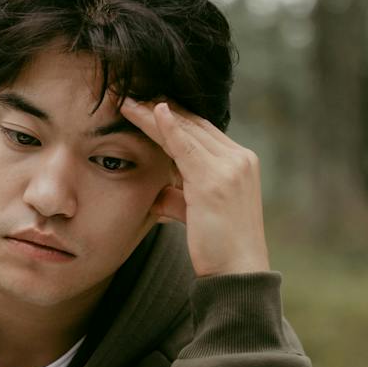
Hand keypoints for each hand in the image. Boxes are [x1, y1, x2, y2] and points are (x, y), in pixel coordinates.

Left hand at [119, 99, 270, 278]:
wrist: (238, 272)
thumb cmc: (219, 248)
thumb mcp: (198, 215)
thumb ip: (180, 197)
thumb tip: (157, 194)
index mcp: (239, 162)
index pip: (202, 131)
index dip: (173, 117)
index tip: (147, 105)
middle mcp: (239, 158)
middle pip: (194, 125)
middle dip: (161, 108)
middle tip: (132, 94)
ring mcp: (230, 167)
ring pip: (186, 131)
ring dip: (154, 114)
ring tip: (128, 101)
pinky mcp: (215, 180)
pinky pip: (187, 146)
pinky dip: (169, 127)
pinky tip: (154, 110)